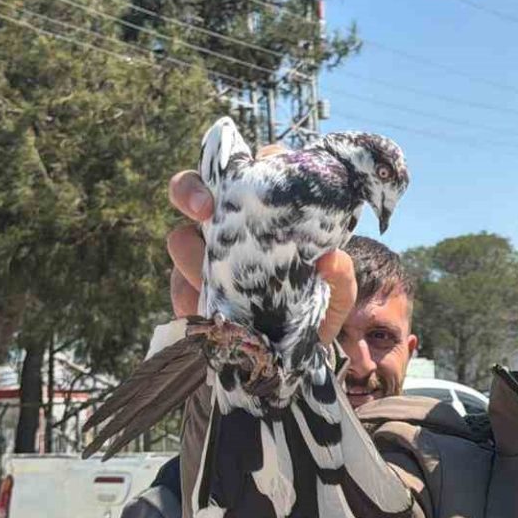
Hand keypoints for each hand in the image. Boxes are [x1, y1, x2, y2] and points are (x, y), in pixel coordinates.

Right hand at [165, 150, 355, 346]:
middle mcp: (231, 224)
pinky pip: (176, 285)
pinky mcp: (187, 288)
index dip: (258, 164)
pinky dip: (189, 295)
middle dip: (192, 190)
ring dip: (193, 256)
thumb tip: (331, 260)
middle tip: (205, 209)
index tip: (260, 182)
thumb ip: (341, 276)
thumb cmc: (319, 309)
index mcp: (270, 209)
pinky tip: (207, 307)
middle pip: (196, 186)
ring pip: (180, 237)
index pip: (260, 165)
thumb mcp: (338, 295)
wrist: (293, 352)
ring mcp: (203, 254)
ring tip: (216, 279)